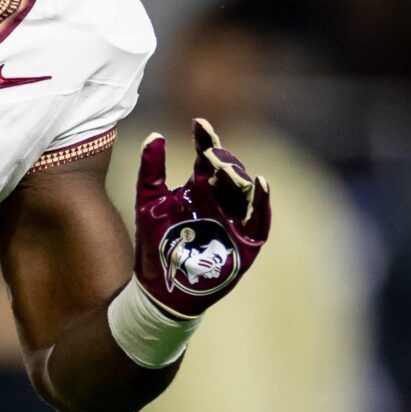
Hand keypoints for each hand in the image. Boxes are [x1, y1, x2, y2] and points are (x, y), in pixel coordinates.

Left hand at [131, 119, 269, 317]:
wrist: (161, 288)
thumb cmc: (154, 244)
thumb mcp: (148, 202)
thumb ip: (150, 170)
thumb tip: (155, 134)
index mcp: (198, 187)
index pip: (207, 157)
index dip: (206, 139)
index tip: (199, 123)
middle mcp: (219, 200)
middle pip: (229, 171)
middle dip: (222, 159)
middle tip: (210, 153)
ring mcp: (234, 220)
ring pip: (244, 191)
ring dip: (237, 176)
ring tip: (225, 168)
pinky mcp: (246, 242)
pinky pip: (260, 220)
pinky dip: (262, 202)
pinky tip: (260, 184)